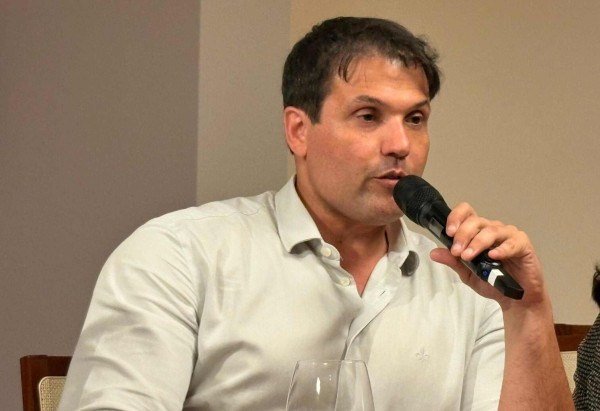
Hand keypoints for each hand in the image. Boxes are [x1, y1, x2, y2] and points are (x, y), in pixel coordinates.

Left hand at [429, 202, 547, 309]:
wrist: (515, 298)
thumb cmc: (493, 281)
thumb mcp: (467, 273)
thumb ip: (453, 261)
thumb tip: (434, 253)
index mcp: (477, 232)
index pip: (466, 213)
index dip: (456, 218)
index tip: (449, 233)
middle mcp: (492, 229)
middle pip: (476, 221)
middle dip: (463, 235)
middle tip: (457, 251)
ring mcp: (508, 235)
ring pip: (491, 230)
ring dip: (477, 243)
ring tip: (468, 256)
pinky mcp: (523, 244)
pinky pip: (512, 242)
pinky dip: (501, 248)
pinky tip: (493, 255)